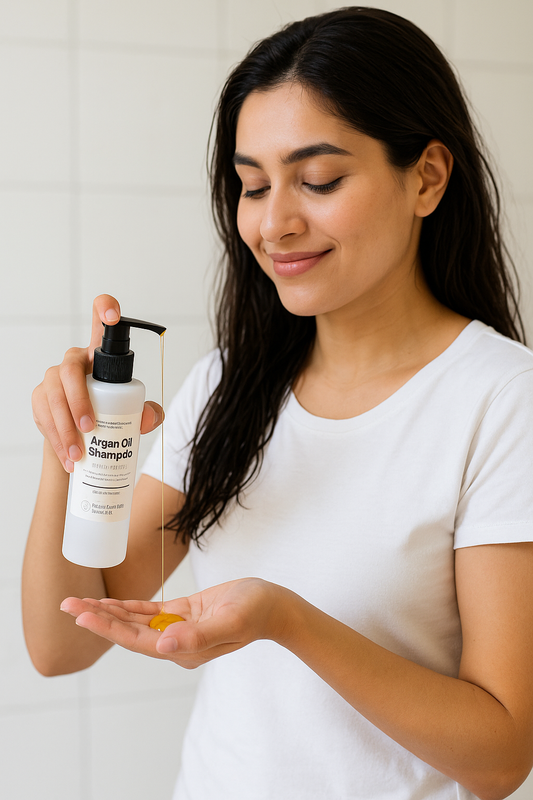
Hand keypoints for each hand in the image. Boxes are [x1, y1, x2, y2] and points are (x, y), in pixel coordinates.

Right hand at [32, 294, 163, 471]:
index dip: (105, 311)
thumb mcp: (132, 416)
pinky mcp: (38, 398)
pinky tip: (68, 457)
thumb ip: (147, 415)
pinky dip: (57, 438)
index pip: (99, 323)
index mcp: (100, 356)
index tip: (114, 316)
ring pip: (53, 396)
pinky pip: (43, 415)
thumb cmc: (109, 417)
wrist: (80, 438)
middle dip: (78, 400)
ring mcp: (53, 379)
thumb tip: (149, 416)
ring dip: (65, 427)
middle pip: (70, 371)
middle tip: (90, 428)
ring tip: (79, 453)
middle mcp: (75, 361)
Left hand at [60, 578, 288, 668]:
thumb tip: (163, 647)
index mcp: (184, 649)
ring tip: (79, 602)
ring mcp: (179, 629)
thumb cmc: (257, 611)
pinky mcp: (185, 614)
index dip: (107, 628)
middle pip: (128, 632)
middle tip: (66, 604)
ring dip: (108, 611)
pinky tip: (112, 602)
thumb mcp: (230, 620)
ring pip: (135, 621)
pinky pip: (150, 612)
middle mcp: (176, 642)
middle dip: (96, 618)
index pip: (136, 640)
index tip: (81, 616)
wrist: (276, 606)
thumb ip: (198, 636)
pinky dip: (130, 606)